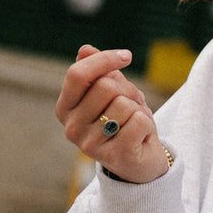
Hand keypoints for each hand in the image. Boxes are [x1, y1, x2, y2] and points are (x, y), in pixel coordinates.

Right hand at [56, 45, 170, 182]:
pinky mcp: (115, 156)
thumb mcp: (112, 93)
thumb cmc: (124, 122)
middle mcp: (72, 128)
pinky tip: (141, 136)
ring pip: (124, 104)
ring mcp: (90, 145)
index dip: (104, 59)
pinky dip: (147, 123)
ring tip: (135, 122)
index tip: (127, 56)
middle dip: (128, 89)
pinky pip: (139, 121)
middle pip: (105, 86)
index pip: (77, 74)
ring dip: (138, 109)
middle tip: (133, 103)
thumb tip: (85, 49)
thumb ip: (99, 72)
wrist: (140, 163)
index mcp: (64, 109)